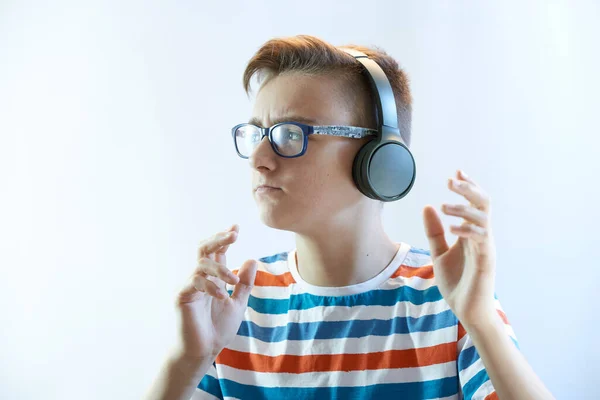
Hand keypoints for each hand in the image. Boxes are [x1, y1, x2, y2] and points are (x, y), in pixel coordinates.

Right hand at [174, 224, 257, 360]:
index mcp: (213, 277)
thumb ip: (244, 283)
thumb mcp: (238, 303)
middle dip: (218, 239)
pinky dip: (210, 286)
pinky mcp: (182, 296)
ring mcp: (189, 285)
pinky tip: (222, 296)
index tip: (236, 227)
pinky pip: (195, 282)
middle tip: (233, 234)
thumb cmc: (217, 328)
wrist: (203, 351)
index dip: (225, 238)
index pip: (218, 252)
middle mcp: (199, 277)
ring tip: (233, 281)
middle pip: (205, 249)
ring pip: (201, 264)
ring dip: (220, 269)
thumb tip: (252, 259)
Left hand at [422, 170, 496, 325]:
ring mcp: (485, 247)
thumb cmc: (457, 283)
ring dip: (463, 209)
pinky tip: (452, 228)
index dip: (467, 187)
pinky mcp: (486, 261)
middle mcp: (481, 236)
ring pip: (482, 218)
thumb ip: (434, 231)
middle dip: (469, 189)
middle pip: (482, 204)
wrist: (468, 311)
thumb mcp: (439, 253)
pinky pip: (480, 239)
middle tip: (452, 180)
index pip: (473, 203)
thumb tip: (427, 206)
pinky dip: (467, 230)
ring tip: (444, 205)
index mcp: (471, 233)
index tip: (456, 173)